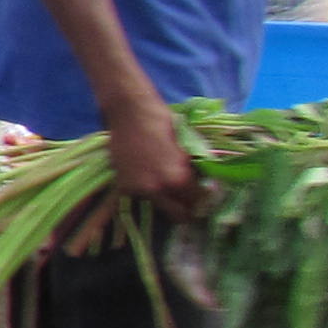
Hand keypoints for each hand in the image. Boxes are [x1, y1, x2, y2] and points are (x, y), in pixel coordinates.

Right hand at [106, 96, 206, 217]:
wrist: (130, 113)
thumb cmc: (164, 124)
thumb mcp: (186, 150)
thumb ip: (193, 172)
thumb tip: (205, 187)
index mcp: (178, 179)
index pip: (197, 204)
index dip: (203, 203)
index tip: (204, 201)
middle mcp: (157, 189)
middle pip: (178, 214)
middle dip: (186, 210)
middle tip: (189, 202)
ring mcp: (137, 188)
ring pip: (159, 206)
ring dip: (165, 201)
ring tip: (167, 187)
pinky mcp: (122, 185)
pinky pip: (142, 196)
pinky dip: (147, 191)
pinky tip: (149, 177)